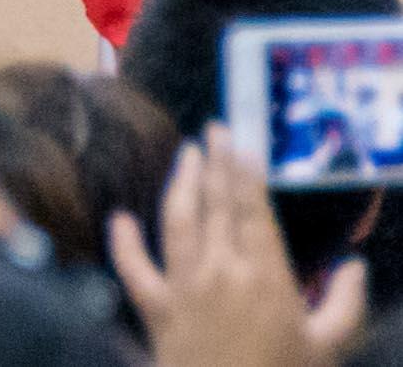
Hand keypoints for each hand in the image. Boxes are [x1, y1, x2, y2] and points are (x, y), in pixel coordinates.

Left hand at [110, 129, 366, 366]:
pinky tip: (119, 217)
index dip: (245, 172)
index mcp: (265, 276)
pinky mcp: (155, 308)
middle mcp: (220, 270)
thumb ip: (344, 304)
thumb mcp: (328, 347)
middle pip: (216, 206)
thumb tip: (353, 265)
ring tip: (186, 154)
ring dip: (180, 184)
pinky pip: (134, 268)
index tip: (240, 140)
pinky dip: (124, 241)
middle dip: (216, 163)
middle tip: (214, 127)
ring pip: (177, 221)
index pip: (252, 210)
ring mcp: (183, 287)